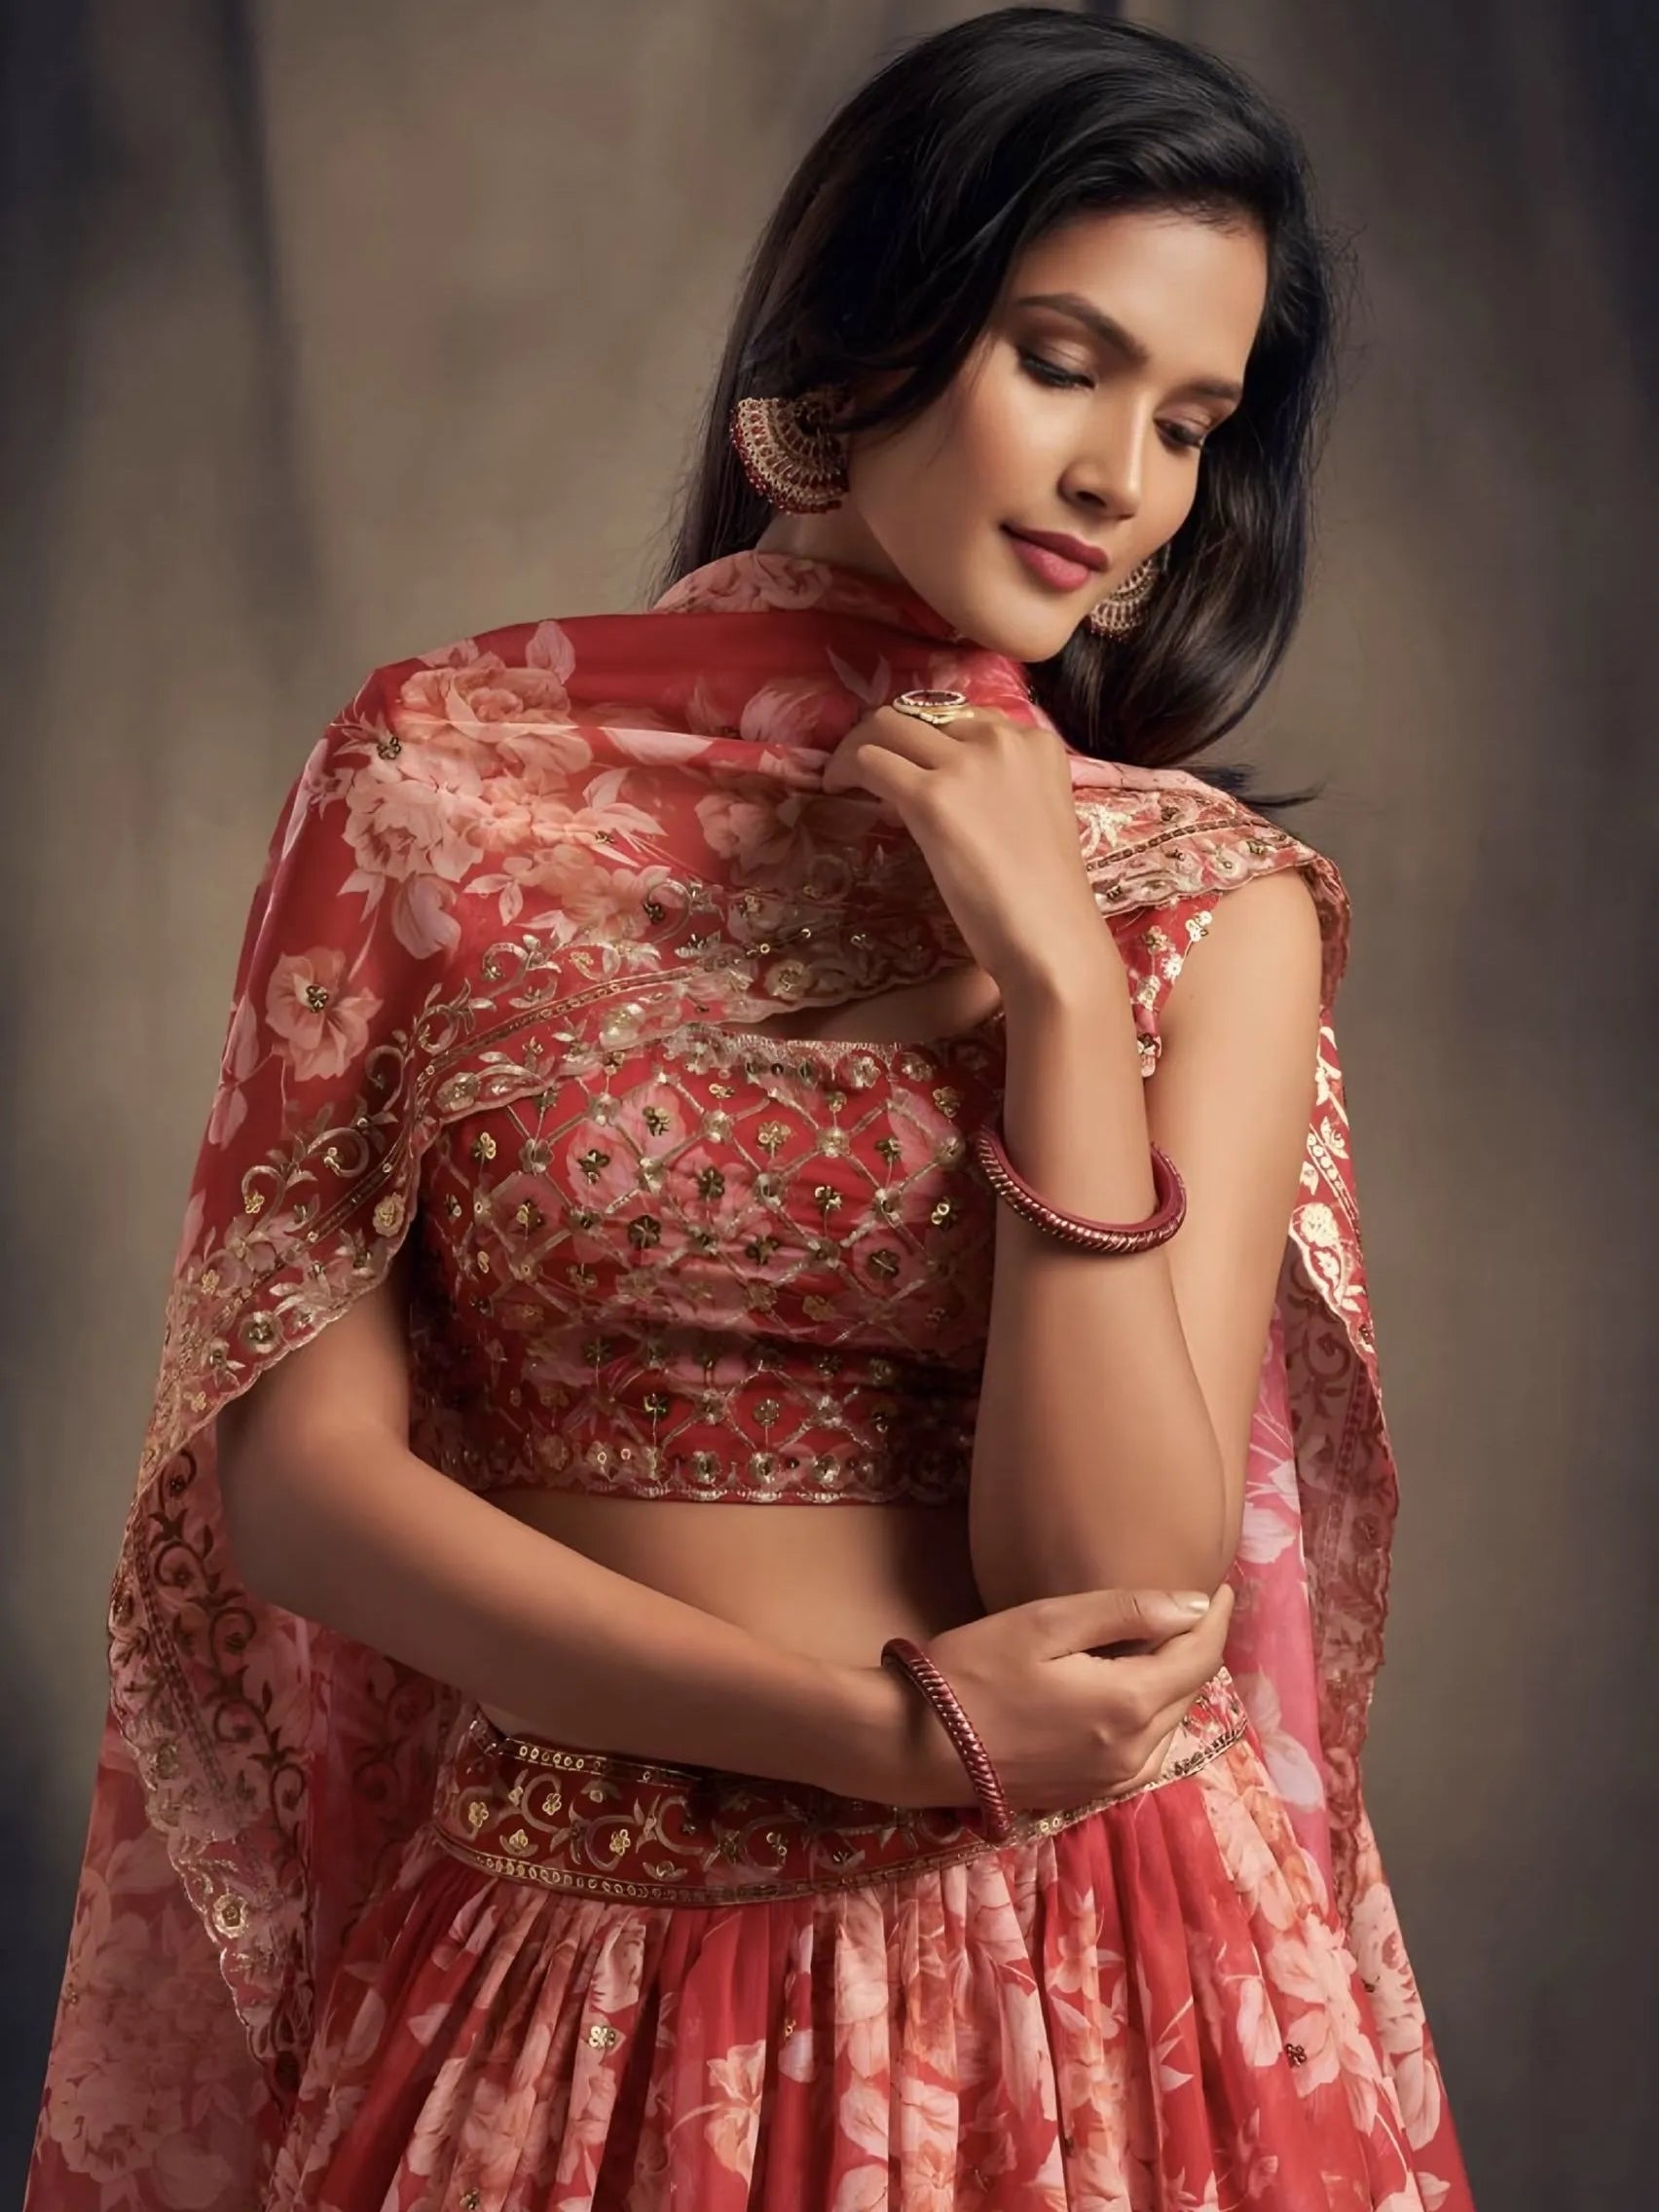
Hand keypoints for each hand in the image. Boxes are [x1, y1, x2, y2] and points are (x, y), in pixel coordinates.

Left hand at [820, 702, 1107, 990]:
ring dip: (857, 747)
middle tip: (862, 766)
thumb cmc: (1043, 897)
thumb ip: (994, 788)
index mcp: (1035, 742)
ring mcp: (966, 764)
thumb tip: (932, 783)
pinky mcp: (932, 796)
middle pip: (922, 712)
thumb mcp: (1029, 816)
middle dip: (886, 734)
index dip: (926, 738)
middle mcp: (1002, 739)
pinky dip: (845, 770)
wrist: (1050, 936)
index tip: (908, 764)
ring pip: (888, 726)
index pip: (963, 716)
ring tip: (843, 777)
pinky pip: (871, 762)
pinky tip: (836, 789)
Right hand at [865, 1583, 1235, 1812]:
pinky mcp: (1090, 1794)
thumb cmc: (973, 1670)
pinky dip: (1153, 1714)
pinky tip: (1131, 1690)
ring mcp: (1112, 1780)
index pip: (1199, 1656)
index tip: (1220, 1587)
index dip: (1216, 1618)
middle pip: (1191, 1690)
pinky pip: (1146, 1750)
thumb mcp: (1045, 1624)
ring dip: (1177, 1681)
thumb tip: (1194, 1605)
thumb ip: (1124, 1611)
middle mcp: (1134, 1752)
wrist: (915, 1746)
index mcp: (1129, 1704)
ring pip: (1171, 1723)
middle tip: (1193, 1607)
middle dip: (1199, 1646)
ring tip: (1164, 1642)